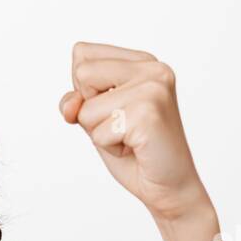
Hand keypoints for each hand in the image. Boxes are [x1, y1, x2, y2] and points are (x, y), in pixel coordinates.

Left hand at [59, 42, 210, 222]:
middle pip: (82, 74)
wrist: (169, 186)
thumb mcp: (96, 119)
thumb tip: (71, 105)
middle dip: (90, 111)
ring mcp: (153, 88)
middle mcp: (152, 68)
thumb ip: (76, 101)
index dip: (85, 91)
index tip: (115, 110)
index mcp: (142, 61)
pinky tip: (136, 148)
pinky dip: (110, 147)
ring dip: (101, 133)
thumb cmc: (134, 152)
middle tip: (122, 126)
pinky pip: (99, 132)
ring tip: (130, 138)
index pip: (82, 55)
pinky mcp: (148, 113)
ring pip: (87, 109)